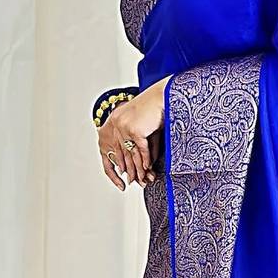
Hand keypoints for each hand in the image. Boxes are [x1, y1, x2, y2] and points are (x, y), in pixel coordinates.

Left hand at [97, 75, 171, 190]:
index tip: (123, 176)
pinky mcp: (134, 130)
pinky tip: (148, 168)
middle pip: (122, 153)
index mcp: (115, 121)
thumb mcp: (144, 125)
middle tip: (134, 181)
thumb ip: (139, 142)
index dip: (118, 165)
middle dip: (130, 170)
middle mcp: (116, 124)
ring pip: (131, 153)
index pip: (113, 149)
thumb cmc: (156, 108)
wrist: (163, 96)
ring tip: (142, 179)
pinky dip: (146, 160)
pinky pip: (141, 150)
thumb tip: (140, 161)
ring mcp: (124, 127)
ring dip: (138, 169)